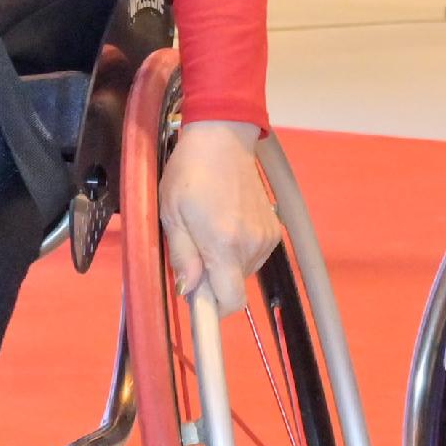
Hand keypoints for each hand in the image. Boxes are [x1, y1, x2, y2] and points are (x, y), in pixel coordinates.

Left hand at [160, 121, 280, 307]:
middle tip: (194, 249)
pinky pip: (254, 255)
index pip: (230, 301)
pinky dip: (239, 250)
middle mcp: (251, 245)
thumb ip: (182, 255)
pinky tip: (227, 224)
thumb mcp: (171, 214)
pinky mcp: (274, 228)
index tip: (197, 298)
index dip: (213, 308)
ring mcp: (266, 237)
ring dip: (226, 264)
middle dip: (213, 279)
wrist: (223, 137)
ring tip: (210, 230)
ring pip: (243, 272)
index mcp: (224, 244)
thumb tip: (188, 290)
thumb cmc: (189, 173)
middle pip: (234, 287)